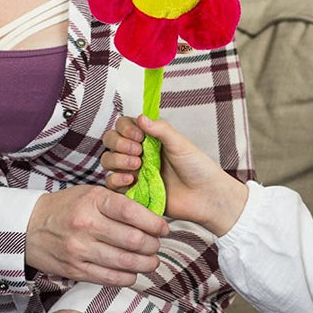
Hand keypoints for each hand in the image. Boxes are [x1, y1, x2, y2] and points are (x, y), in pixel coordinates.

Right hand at [25, 186, 169, 285]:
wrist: (29, 227)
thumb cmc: (67, 207)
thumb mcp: (91, 194)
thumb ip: (118, 204)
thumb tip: (151, 218)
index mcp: (93, 201)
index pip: (132, 212)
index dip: (154, 223)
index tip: (164, 228)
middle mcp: (86, 225)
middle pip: (133, 240)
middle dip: (152, 245)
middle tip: (157, 245)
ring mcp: (79, 250)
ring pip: (124, 262)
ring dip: (145, 264)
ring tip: (151, 261)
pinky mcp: (75, 270)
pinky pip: (109, 278)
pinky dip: (127, 277)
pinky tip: (133, 273)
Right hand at [101, 115, 247, 235]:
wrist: (204, 196)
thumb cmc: (196, 167)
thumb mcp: (180, 143)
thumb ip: (160, 129)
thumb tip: (140, 117)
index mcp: (148, 138)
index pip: (123, 126)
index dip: (125, 129)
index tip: (139, 136)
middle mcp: (137, 153)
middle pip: (110, 141)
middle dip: (119, 143)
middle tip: (138, 151)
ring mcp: (133, 172)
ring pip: (108, 160)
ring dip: (117, 160)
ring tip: (137, 165)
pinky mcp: (132, 191)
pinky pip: (112, 184)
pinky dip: (116, 179)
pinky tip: (131, 179)